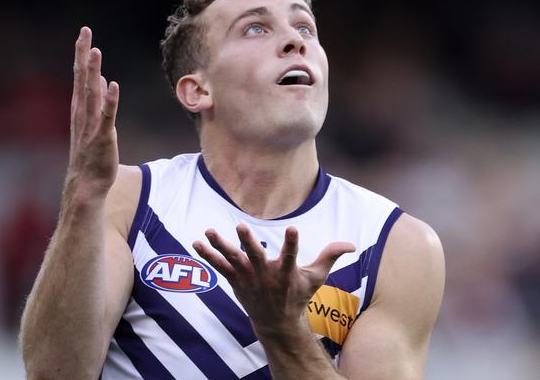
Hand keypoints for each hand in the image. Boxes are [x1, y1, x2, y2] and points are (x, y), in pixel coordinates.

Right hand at [66, 26, 119, 195]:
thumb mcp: (93, 123)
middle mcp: (82, 114)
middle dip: (83, 55)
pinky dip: (110, 100)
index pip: (79, 76)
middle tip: (84, 31)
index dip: (81, 54)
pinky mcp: (103, 137)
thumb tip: (102, 80)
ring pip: (91, 94)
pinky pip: (107, 116)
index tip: (84, 34)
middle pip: (81, 79)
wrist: (86, 185)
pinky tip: (113, 84)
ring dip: (93, 72)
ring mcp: (91, 125)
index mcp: (80, 109)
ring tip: (95, 51)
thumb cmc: (90, 155)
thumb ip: (97, 101)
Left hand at [193, 224, 354, 341]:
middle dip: (248, 242)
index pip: (291, 256)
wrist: (276, 323)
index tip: (294, 228)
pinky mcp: (236, 281)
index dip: (292, 243)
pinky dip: (208, 255)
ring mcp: (248, 279)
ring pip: (233, 260)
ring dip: (220, 246)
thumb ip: (330, 257)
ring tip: (209, 231)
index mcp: (287, 274)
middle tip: (240, 226)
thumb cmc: (297, 295)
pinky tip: (196, 242)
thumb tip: (352, 244)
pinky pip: (220, 267)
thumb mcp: (316, 278)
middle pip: (255, 257)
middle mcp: (265, 276)